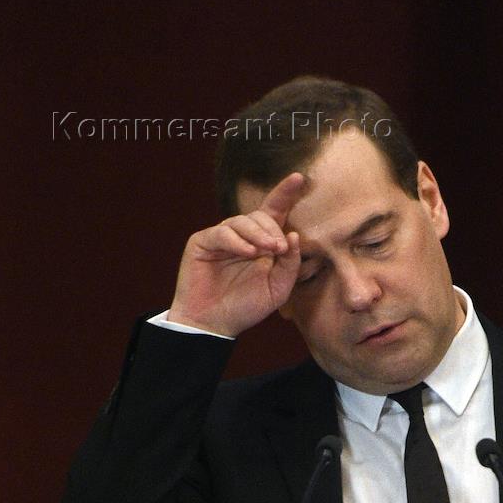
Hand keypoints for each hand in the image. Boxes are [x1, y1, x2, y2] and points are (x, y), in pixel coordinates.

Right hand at [167, 173, 304, 336]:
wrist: (214, 325)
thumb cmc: (245, 307)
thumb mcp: (277, 289)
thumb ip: (290, 264)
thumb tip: (296, 234)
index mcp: (261, 244)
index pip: (274, 212)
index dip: (285, 193)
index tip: (300, 178)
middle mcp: (242, 236)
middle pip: (260, 216)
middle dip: (273, 229)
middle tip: (280, 248)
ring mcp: (221, 237)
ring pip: (242, 221)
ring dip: (258, 234)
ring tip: (265, 252)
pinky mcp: (203, 242)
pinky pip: (223, 232)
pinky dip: (237, 241)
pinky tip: (248, 253)